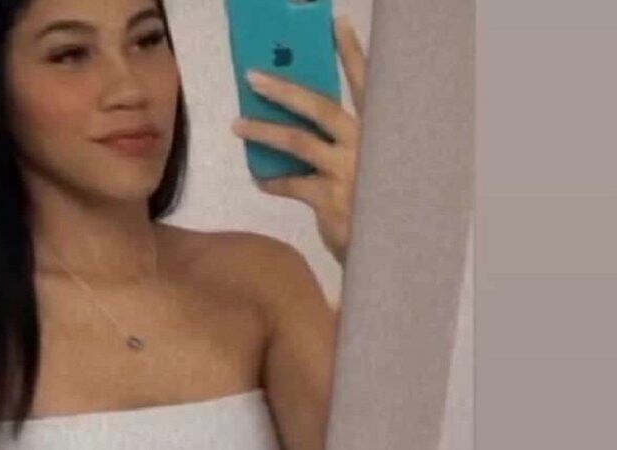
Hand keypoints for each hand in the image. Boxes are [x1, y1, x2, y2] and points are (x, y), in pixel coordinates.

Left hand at [231, 15, 366, 266]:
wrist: (392, 250)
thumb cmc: (380, 203)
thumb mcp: (372, 164)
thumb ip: (349, 142)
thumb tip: (308, 121)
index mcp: (380, 131)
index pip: (368, 84)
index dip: (354, 53)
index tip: (337, 24)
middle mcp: (367, 145)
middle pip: (322, 107)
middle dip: (285, 89)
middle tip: (253, 76)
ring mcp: (348, 171)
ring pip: (298, 142)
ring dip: (263, 131)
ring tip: (236, 125)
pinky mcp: (330, 198)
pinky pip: (291, 183)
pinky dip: (273, 181)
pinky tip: (260, 180)